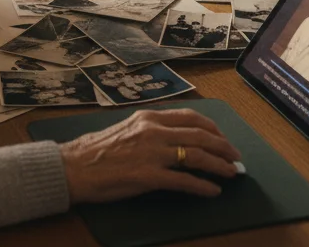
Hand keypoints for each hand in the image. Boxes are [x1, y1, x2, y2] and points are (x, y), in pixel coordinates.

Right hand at [60, 109, 240, 202]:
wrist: (73, 167)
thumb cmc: (95, 151)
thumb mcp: (126, 129)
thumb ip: (150, 130)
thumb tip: (175, 139)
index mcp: (148, 117)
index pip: (190, 117)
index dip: (212, 128)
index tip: (222, 138)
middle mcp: (153, 131)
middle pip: (199, 135)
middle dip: (222, 146)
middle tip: (235, 157)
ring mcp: (151, 153)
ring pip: (196, 156)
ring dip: (219, 165)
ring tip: (231, 173)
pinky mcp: (148, 176)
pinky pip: (183, 181)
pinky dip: (202, 186)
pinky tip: (213, 192)